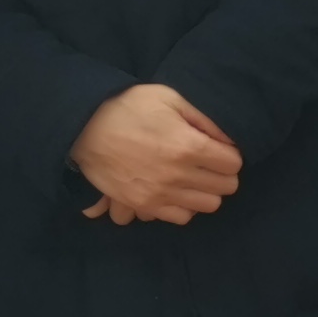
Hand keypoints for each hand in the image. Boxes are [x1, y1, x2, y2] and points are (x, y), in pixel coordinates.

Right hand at [73, 86, 242, 223]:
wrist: (84, 128)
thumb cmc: (129, 107)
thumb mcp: (170, 98)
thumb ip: (204, 119)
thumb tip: (229, 139)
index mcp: (188, 146)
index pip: (233, 164)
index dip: (230, 154)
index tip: (219, 148)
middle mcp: (178, 176)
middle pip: (225, 188)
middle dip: (223, 173)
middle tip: (209, 162)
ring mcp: (160, 194)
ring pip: (207, 206)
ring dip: (206, 191)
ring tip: (194, 176)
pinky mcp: (143, 205)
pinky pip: (180, 217)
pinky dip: (184, 206)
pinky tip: (177, 190)